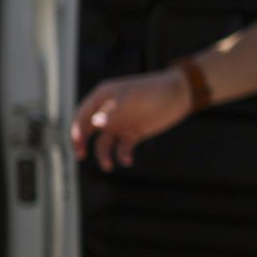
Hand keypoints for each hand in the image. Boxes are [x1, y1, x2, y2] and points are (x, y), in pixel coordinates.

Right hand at [70, 70, 191, 170]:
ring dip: (103, 155)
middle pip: (88, 130)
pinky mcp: (133, 133)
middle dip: (81, 143)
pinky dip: (122, 155)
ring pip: (104, 142)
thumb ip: (114, 111)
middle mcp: (109, 111)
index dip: (76, 128)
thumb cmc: (155, 90)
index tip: (76, 143)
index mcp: (103, 97)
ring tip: (109, 166)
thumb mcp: (133, 98)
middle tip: (80, 156)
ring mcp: (121, 123)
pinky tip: (128, 161)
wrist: (180, 95)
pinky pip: (122, 148)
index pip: (82, 114)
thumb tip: (95, 123)